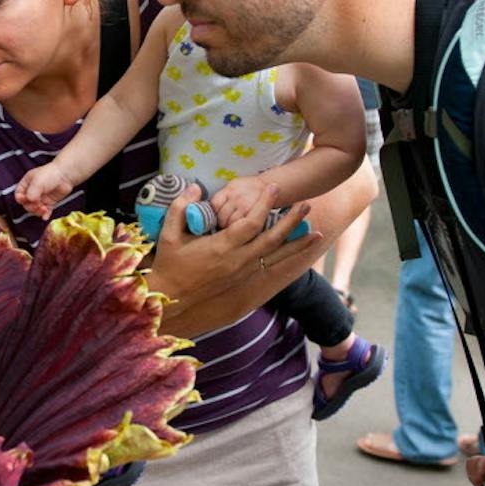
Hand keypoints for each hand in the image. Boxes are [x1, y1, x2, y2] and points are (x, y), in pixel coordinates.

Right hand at [15, 164, 74, 219]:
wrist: (66, 175)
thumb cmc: (50, 174)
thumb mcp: (37, 182)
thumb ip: (31, 192)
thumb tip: (30, 201)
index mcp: (26, 184)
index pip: (19, 195)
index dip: (21, 199)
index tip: (26, 199)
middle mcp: (32, 192)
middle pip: (26, 204)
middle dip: (31, 206)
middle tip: (38, 204)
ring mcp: (41, 198)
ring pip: (35, 209)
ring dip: (38, 211)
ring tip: (44, 209)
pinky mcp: (49, 203)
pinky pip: (45, 212)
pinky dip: (45, 215)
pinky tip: (45, 217)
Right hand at [150, 180, 318, 314]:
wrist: (171, 298)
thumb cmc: (168, 265)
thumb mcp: (168, 235)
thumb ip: (181, 208)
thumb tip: (195, 187)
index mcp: (221, 248)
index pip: (250, 223)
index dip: (264, 204)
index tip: (273, 188)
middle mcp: (237, 261)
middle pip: (272, 239)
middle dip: (291, 221)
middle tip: (305, 204)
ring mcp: (242, 272)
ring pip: (276, 257)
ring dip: (297, 244)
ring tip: (316, 232)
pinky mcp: (243, 280)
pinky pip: (270, 268)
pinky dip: (286, 260)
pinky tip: (298, 255)